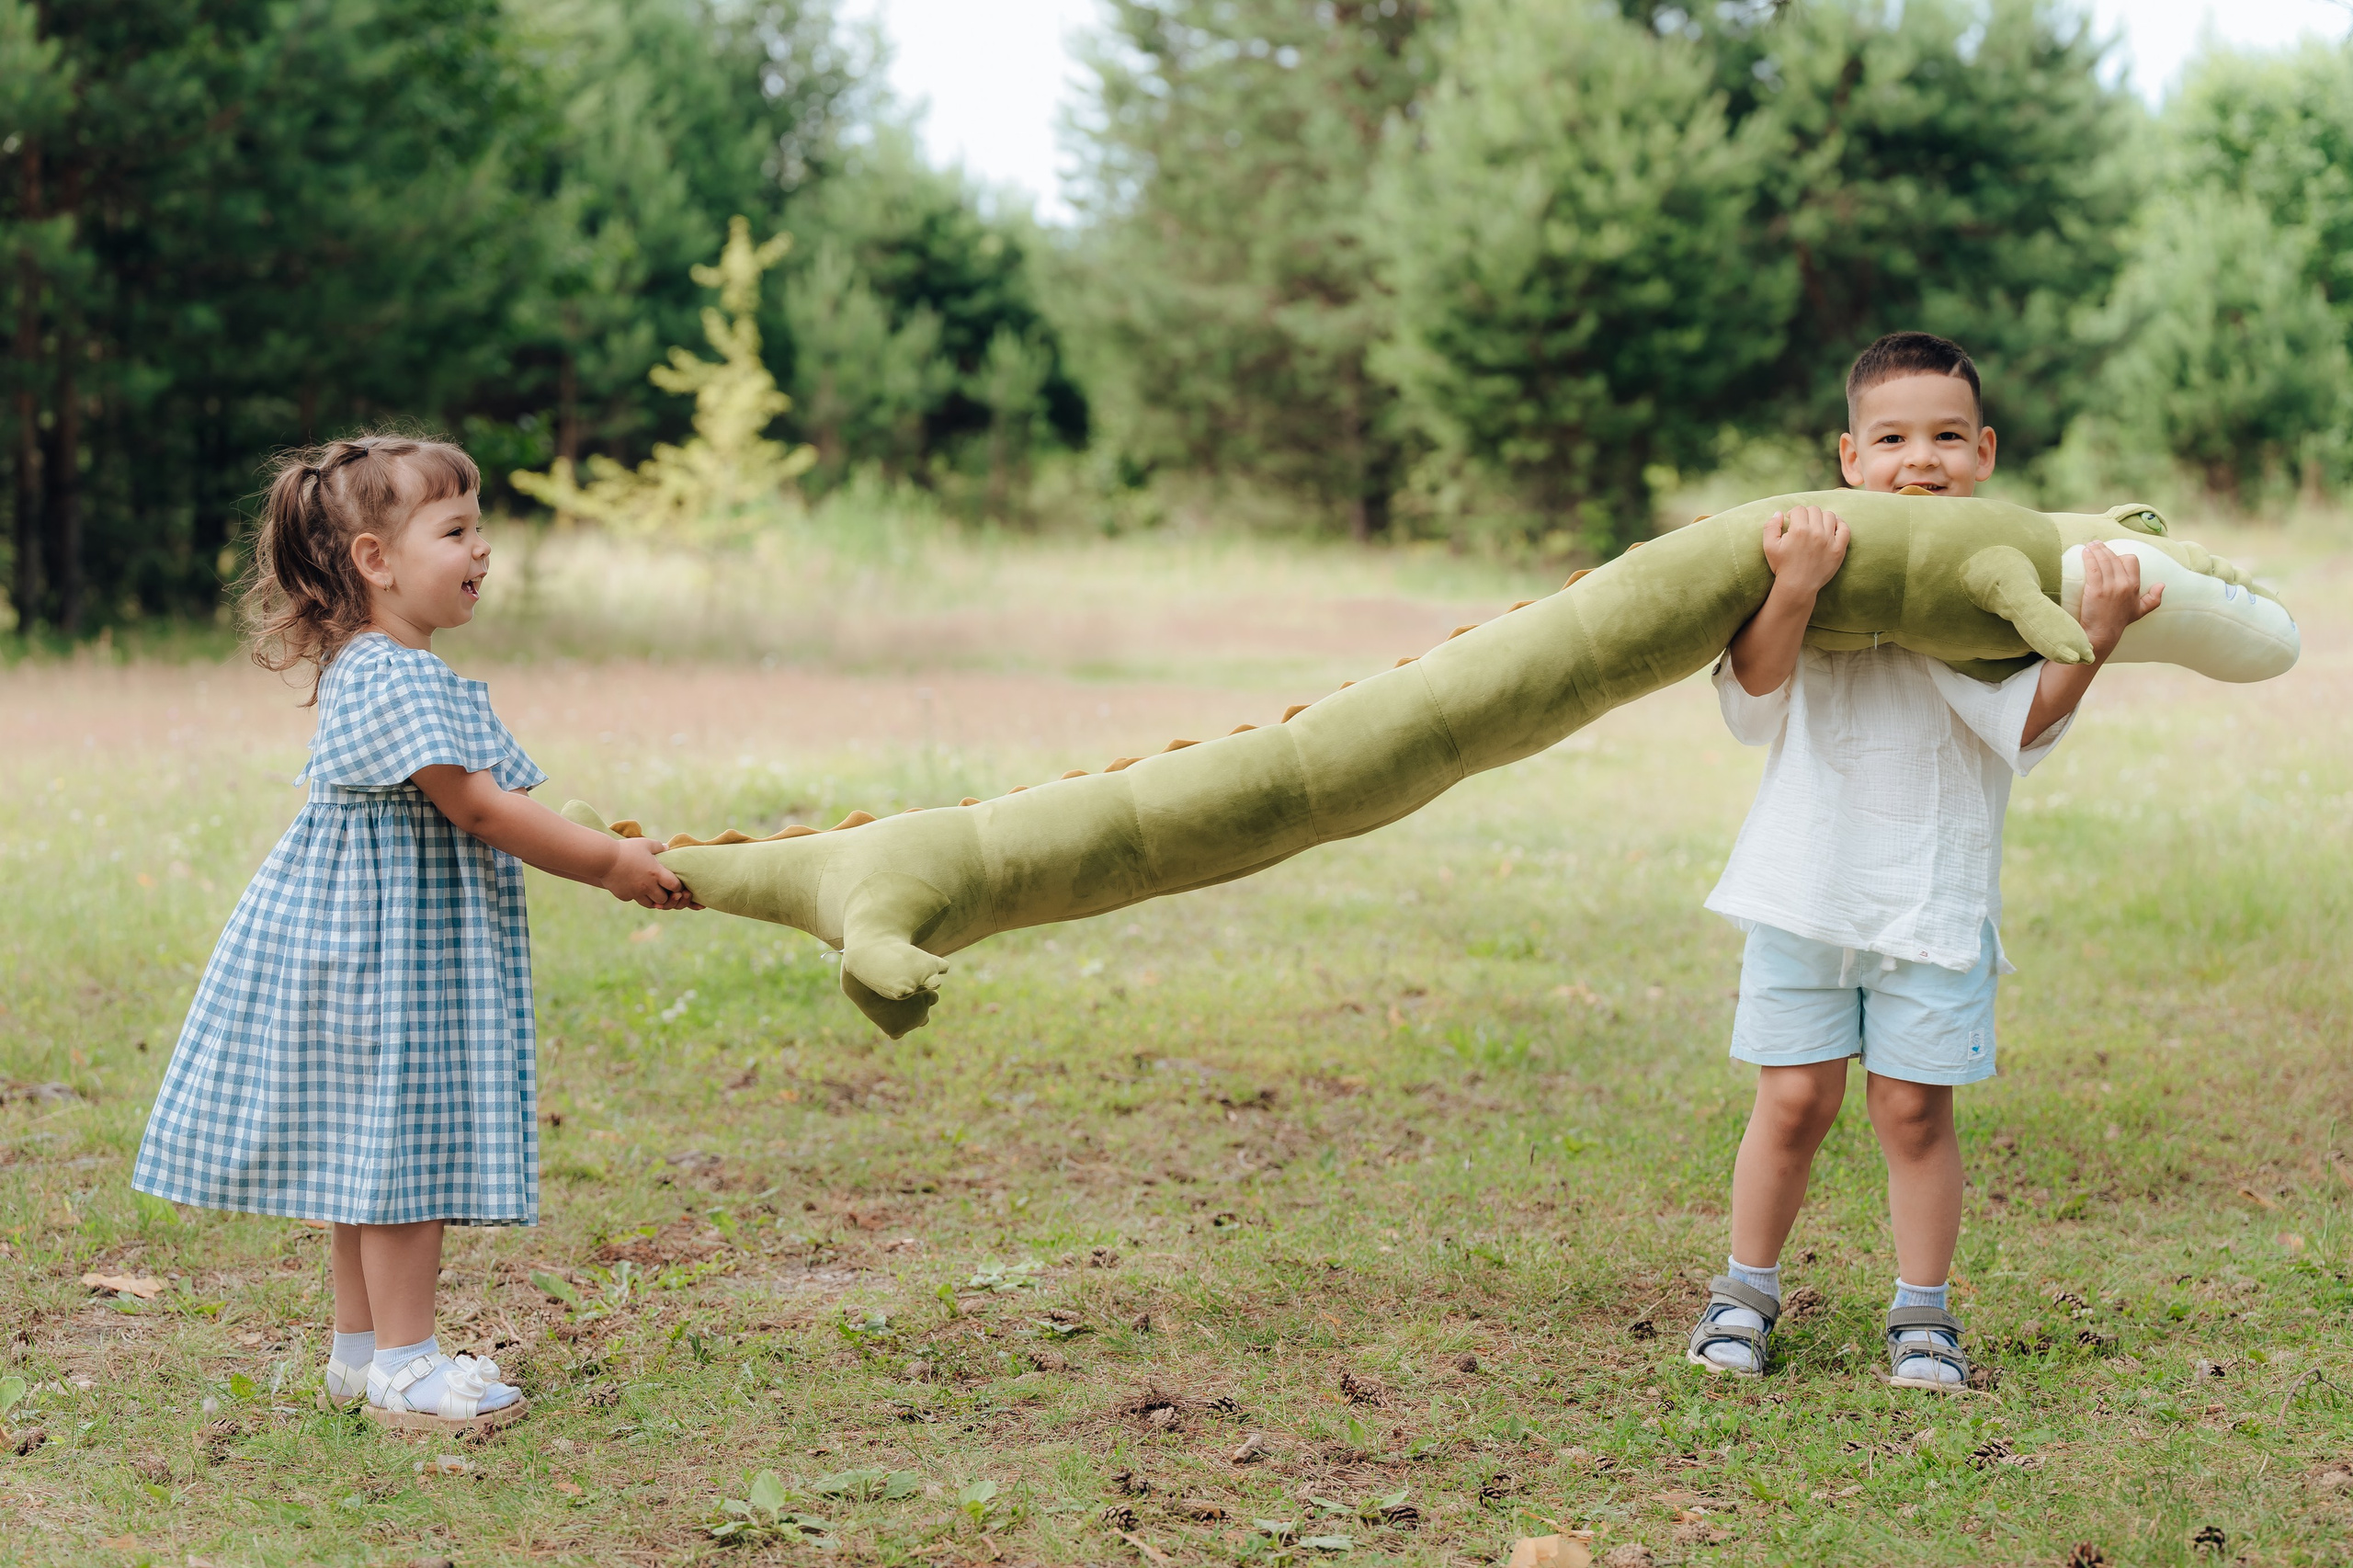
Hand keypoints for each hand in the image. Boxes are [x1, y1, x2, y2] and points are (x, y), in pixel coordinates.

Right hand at [602, 837, 693, 908]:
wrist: (604, 858)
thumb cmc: (627, 849)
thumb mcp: (645, 843)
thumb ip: (658, 846)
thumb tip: (667, 848)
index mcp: (656, 873)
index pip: (675, 886)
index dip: (677, 886)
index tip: (674, 882)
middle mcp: (647, 886)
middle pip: (664, 899)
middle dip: (666, 896)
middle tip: (663, 889)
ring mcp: (635, 893)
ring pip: (650, 904)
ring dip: (653, 899)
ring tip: (651, 892)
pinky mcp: (624, 896)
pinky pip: (634, 899)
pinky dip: (637, 896)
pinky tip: (634, 888)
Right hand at [1762, 506, 1848, 595]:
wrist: (1797, 586)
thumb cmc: (1782, 566)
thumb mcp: (1769, 546)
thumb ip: (1770, 527)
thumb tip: (1779, 513)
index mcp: (1798, 530)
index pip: (1799, 509)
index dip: (1794, 513)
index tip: (1792, 521)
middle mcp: (1815, 532)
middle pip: (1814, 510)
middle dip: (1807, 515)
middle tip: (1803, 524)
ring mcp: (1829, 540)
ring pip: (1830, 516)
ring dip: (1822, 518)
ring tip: (1817, 526)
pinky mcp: (1839, 549)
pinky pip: (1845, 529)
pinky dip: (1840, 524)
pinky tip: (1833, 526)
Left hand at [2075, 541, 2163, 660]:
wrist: (2102, 635)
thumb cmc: (2118, 622)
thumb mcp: (2140, 611)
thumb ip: (2153, 599)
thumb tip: (2162, 585)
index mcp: (2135, 586)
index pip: (2131, 561)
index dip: (2120, 557)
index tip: (2111, 556)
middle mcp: (2125, 584)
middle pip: (2115, 558)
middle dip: (2104, 549)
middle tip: (2095, 544)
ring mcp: (2110, 587)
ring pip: (2103, 561)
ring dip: (2095, 550)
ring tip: (2089, 545)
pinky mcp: (2096, 590)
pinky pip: (2093, 568)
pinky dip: (2088, 558)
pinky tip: (2084, 552)